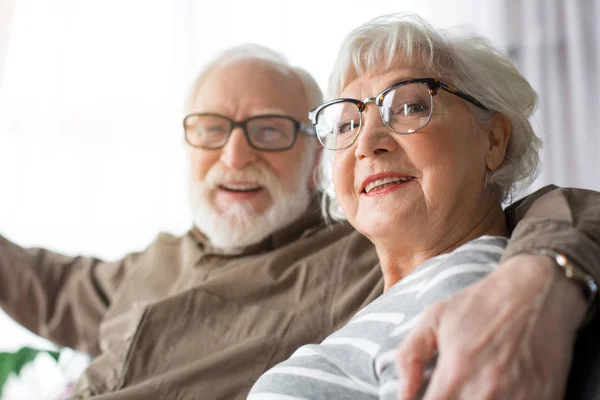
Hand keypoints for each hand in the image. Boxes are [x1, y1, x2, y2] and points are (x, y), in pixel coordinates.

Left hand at [395, 254, 586, 399]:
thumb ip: (409, 357)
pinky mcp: (547, 398)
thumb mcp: (434, 318)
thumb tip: (403, 394)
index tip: (425, 396)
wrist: (538, 289)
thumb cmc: (481, 302)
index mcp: (457, 371)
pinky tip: (496, 392)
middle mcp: (488, 391)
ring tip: (468, 389)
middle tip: (447, 390)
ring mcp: (521, 398)